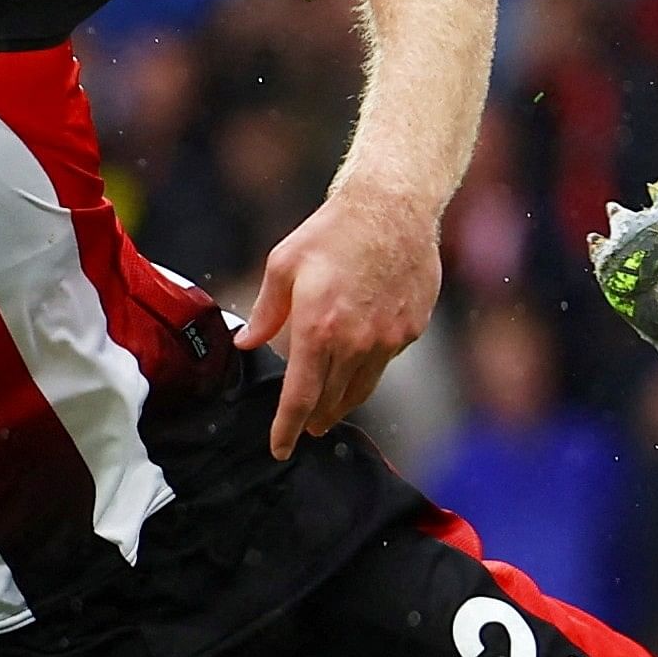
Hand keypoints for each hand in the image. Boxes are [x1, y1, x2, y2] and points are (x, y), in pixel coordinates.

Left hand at [235, 185, 444, 458]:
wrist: (393, 208)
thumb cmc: (332, 232)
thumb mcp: (283, 266)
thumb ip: (265, 312)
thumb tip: (247, 343)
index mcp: (318, 329)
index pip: (300, 397)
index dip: (286, 428)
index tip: (279, 448)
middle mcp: (356, 342)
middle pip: (332, 400)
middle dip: (314, 419)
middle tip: (303, 429)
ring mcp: (388, 338)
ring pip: (362, 388)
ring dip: (342, 404)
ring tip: (328, 411)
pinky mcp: (410, 329)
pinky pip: (384, 362)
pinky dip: (367, 369)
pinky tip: (358, 361)